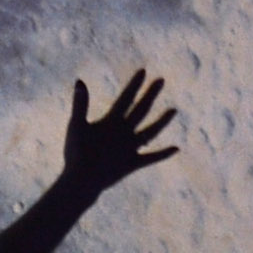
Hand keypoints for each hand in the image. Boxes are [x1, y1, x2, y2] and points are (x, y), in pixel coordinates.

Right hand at [57, 69, 178, 194]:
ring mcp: (131, 149)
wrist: (82, 181)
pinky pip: (150, 158)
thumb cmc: (76, 152)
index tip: (144, 71)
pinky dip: (163, 154)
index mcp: (112, 122)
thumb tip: (80, 81)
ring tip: (175, 111)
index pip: (126, 99)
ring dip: (163, 121)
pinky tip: (176, 149)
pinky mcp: (133, 164)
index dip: (134, 85)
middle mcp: (125, 133)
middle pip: (141, 110)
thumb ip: (80, 104)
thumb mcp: (76, 126)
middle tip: (161, 80)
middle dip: (151, 95)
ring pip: (151, 132)